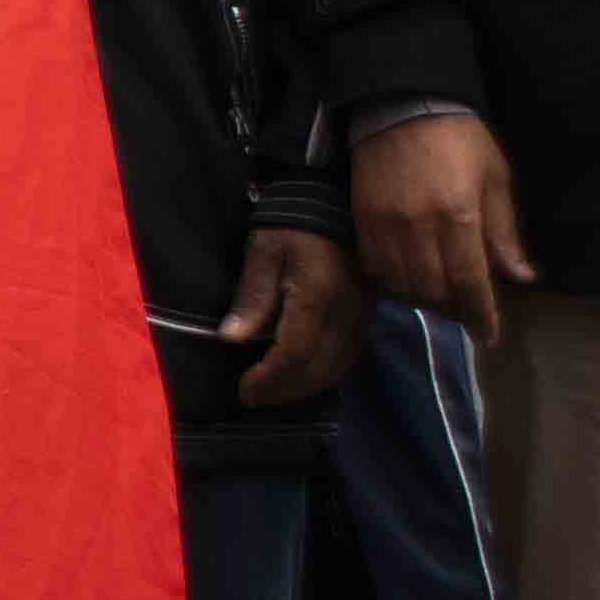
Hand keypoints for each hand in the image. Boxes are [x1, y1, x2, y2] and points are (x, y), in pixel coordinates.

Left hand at [219, 223, 359, 405]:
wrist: (332, 202)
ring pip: (336, 368)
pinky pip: (348, 356)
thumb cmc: (291, 225)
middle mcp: (346, 314)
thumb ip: (252, 297)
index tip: (244, 391)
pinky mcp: (366, 315)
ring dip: (304, 386)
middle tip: (254, 397)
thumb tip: (232, 339)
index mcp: (318, 299)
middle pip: (318, 369)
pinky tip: (301, 374)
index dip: (269, 380)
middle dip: (284, 390)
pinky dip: (323, 373)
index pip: (295, 355)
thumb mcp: (263, 252)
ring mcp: (361, 316)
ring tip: (273, 390)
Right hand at [350, 110, 535, 338]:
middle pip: (434, 292)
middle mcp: (419, 227)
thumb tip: (521, 277)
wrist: (401, 105)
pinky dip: (394, 283)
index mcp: (459, 215)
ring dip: (423, 299)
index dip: (481, 315)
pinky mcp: (362, 221)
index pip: (470, 282)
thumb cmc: (460, 139)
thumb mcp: (496, 178)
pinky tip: (408, 278)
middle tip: (466, 310)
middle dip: (453, 310)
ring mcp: (385, 226)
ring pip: (402, 286)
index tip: (489, 337)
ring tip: (439, 296)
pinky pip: (376, 269)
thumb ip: (504, 232)